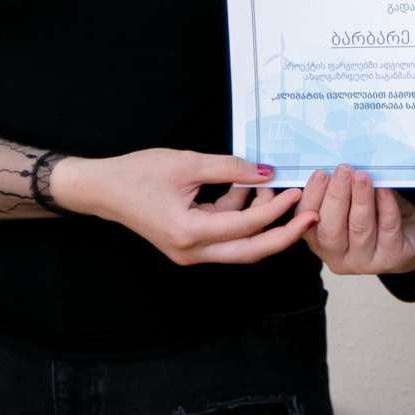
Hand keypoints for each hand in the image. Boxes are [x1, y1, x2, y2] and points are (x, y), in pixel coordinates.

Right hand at [51, 150, 313, 265]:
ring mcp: (190, 252)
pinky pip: (225, 235)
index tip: (298, 193)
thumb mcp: (187, 163)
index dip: (276, 210)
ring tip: (272, 188)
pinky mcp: (189, 244)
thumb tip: (266, 173)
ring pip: (239, 245)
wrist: (103, 189)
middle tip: (312, 218)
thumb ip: (230, 168)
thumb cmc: (138, 174)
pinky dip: (240, 215)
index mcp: (189, 233)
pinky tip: (246, 190)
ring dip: (259, 219)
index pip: (246, 226)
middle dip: (284, 234)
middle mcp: (191, 252)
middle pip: (250, 251)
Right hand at [290, 165, 414, 274]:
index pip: (307, 222)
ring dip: (360, 199)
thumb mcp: (355, 203)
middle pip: (330, 229)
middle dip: (336, 196)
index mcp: (322, 244)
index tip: (320, 173)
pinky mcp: (392, 259)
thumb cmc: (379, 216)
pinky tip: (384, 190)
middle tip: (342, 170)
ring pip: (359, 229)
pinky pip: (387, 229)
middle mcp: (339, 258)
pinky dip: (385, 206)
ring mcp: (365, 263)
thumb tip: (337, 166)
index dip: (312, 198)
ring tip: (362, 176)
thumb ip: (343, 191)